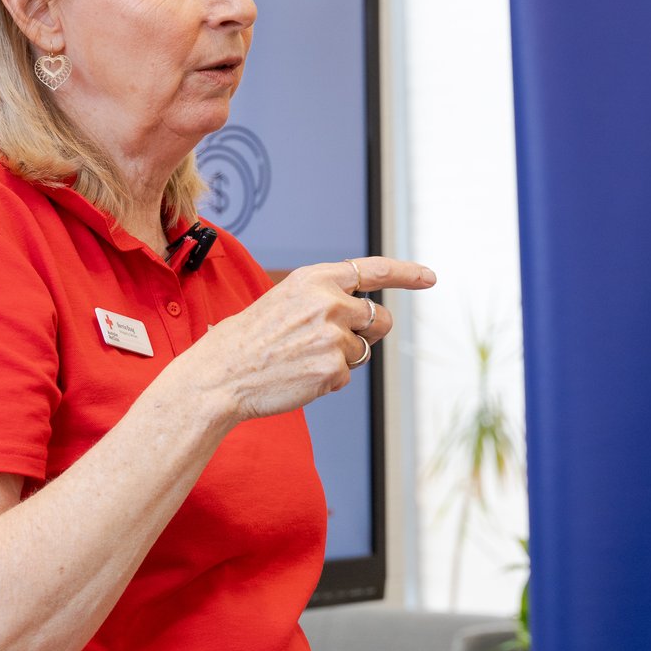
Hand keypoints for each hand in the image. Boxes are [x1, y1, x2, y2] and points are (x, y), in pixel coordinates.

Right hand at [181, 256, 434, 422]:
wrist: (220, 375)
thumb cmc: (250, 339)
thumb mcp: (285, 299)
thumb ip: (325, 297)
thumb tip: (367, 314)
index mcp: (316, 278)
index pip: (373, 270)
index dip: (407, 274)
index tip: (430, 277)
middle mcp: (330, 302)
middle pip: (381, 319)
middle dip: (369, 333)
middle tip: (332, 341)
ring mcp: (333, 336)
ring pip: (363, 351)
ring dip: (341, 358)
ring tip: (301, 358)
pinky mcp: (333, 369)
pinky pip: (347, 376)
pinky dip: (328, 380)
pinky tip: (298, 375)